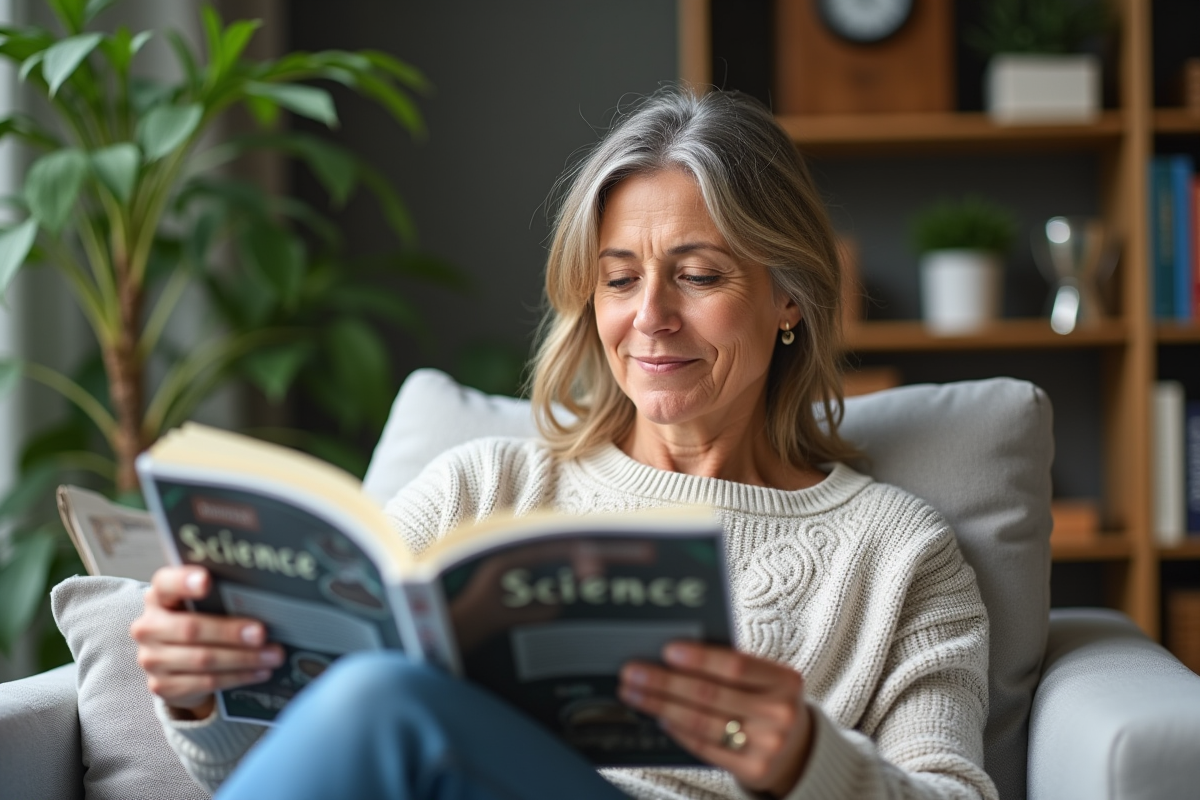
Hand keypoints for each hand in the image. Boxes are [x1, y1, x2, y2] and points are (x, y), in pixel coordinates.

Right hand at [129, 566, 283, 718]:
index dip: (184, 581)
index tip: (206, 581)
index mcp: (159, 597)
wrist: (176, 663)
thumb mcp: (203, 606)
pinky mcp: (162, 685)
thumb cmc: (198, 622)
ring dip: (243, 659)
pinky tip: (259, 672)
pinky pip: (206, 682)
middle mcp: (149, 627)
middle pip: (191, 629)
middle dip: (231, 632)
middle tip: (262, 633)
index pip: (165, 583)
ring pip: (202, 660)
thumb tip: (264, 600)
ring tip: (272, 656)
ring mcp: (152, 659)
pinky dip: (237, 677)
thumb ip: (219, 598)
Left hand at [619, 642, 812, 797]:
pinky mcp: (753, 769)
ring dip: (661, 706)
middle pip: (710, 694)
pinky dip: (677, 730)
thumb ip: (732, 668)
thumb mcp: (765, 679)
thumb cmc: (770, 702)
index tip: (667, 650)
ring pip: (701, 721)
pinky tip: (659, 718)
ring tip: (635, 693)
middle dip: (665, 682)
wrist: (797, 750)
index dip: (699, 658)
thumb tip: (676, 655)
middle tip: (634, 672)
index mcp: (784, 680)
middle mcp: (779, 713)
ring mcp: (767, 745)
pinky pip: (704, 746)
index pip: (735, 665)